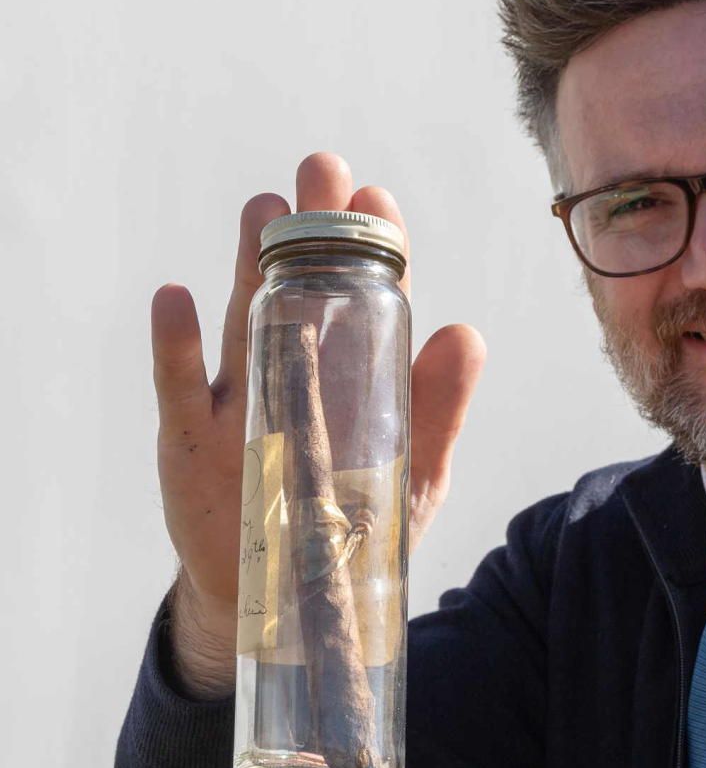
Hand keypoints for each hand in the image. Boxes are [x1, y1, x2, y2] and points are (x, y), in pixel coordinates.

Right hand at [151, 153, 485, 697]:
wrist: (286, 598)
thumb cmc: (353, 524)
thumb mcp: (413, 473)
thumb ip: (439, 409)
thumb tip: (467, 332)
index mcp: (350, 376)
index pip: (367, 298)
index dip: (373, 247)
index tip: (377, 198)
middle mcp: (294, 371)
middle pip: (301, 288)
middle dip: (312, 230)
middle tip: (321, 170)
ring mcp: (241, 399)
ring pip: (243, 318)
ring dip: (249, 263)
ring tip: (263, 209)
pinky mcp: (192, 440)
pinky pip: (181, 386)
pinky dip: (176, 345)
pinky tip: (176, 297)